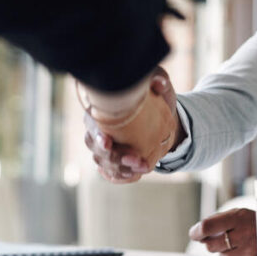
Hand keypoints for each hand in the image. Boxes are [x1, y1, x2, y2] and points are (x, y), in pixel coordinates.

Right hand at [83, 68, 178, 182]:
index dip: (97, 135)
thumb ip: (158, 78)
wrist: (166, 118)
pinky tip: (137, 174)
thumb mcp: (159, 84)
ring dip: (122, 168)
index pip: (91, 124)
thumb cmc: (155, 96)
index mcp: (101, 109)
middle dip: (113, 157)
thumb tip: (160, 83)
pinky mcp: (115, 162)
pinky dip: (124, 176)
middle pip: (95, 148)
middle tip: (134, 158)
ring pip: (104, 164)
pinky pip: (113, 174)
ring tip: (142, 166)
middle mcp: (98, 130)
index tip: (108, 141)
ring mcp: (105, 148)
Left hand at [189, 208, 256, 255]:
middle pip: (211, 246)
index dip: (197, 231)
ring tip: (242, 245)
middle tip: (222, 239)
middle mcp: (244, 234)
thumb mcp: (240, 215)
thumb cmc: (256, 224)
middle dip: (212, 243)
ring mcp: (250, 252)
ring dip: (228, 253)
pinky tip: (250, 253)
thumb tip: (197, 234)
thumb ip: (218, 221)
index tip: (194, 234)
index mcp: (239, 217)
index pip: (208, 226)